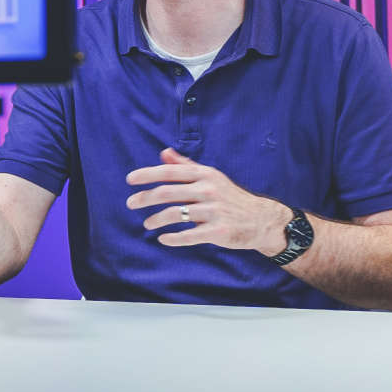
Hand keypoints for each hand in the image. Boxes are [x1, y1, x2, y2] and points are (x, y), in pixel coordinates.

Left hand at [126, 148, 285, 253]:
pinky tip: (163, 239)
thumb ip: (186, 166)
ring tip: (146, 224)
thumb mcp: (211, 177)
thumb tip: (163, 152)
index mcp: (205, 175)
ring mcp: (214, 211)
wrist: (261, 219)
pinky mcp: (218, 231)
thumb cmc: (230, 197)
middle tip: (130, 204)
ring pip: (175, 214)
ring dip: (156, 219)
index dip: (147, 174)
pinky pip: (189, 235)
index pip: (170, 172)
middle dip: (144, 198)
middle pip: (167, 192)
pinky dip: (173, 238)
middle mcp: (208, 190)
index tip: (130, 180)